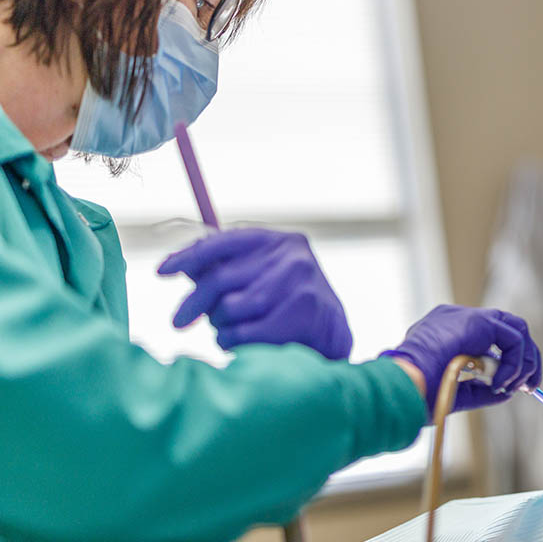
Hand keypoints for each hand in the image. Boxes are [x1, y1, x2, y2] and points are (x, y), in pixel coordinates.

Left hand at [158, 228, 352, 360]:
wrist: (335, 337)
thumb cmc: (291, 307)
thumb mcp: (265, 278)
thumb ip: (229, 270)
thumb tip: (180, 267)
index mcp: (281, 241)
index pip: (224, 241)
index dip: (189, 256)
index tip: (163, 271)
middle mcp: (292, 256)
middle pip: (221, 278)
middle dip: (194, 302)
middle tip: (177, 322)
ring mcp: (299, 284)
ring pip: (229, 309)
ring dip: (222, 327)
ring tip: (232, 333)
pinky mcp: (302, 315)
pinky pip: (244, 333)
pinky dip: (234, 343)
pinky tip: (241, 345)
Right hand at [382, 305, 540, 414]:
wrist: (404, 385)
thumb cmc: (418, 393)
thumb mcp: (455, 391)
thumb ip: (481, 388)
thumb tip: (508, 391)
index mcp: (447, 332)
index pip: (490, 337)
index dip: (508, 360)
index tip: (515, 386)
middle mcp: (458, 318)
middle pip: (507, 328)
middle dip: (524, 359)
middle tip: (529, 387)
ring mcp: (466, 316)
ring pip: (514, 329)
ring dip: (522, 361)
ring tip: (512, 386)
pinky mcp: (476, 321)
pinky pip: (511, 338)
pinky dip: (514, 363)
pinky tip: (500, 382)